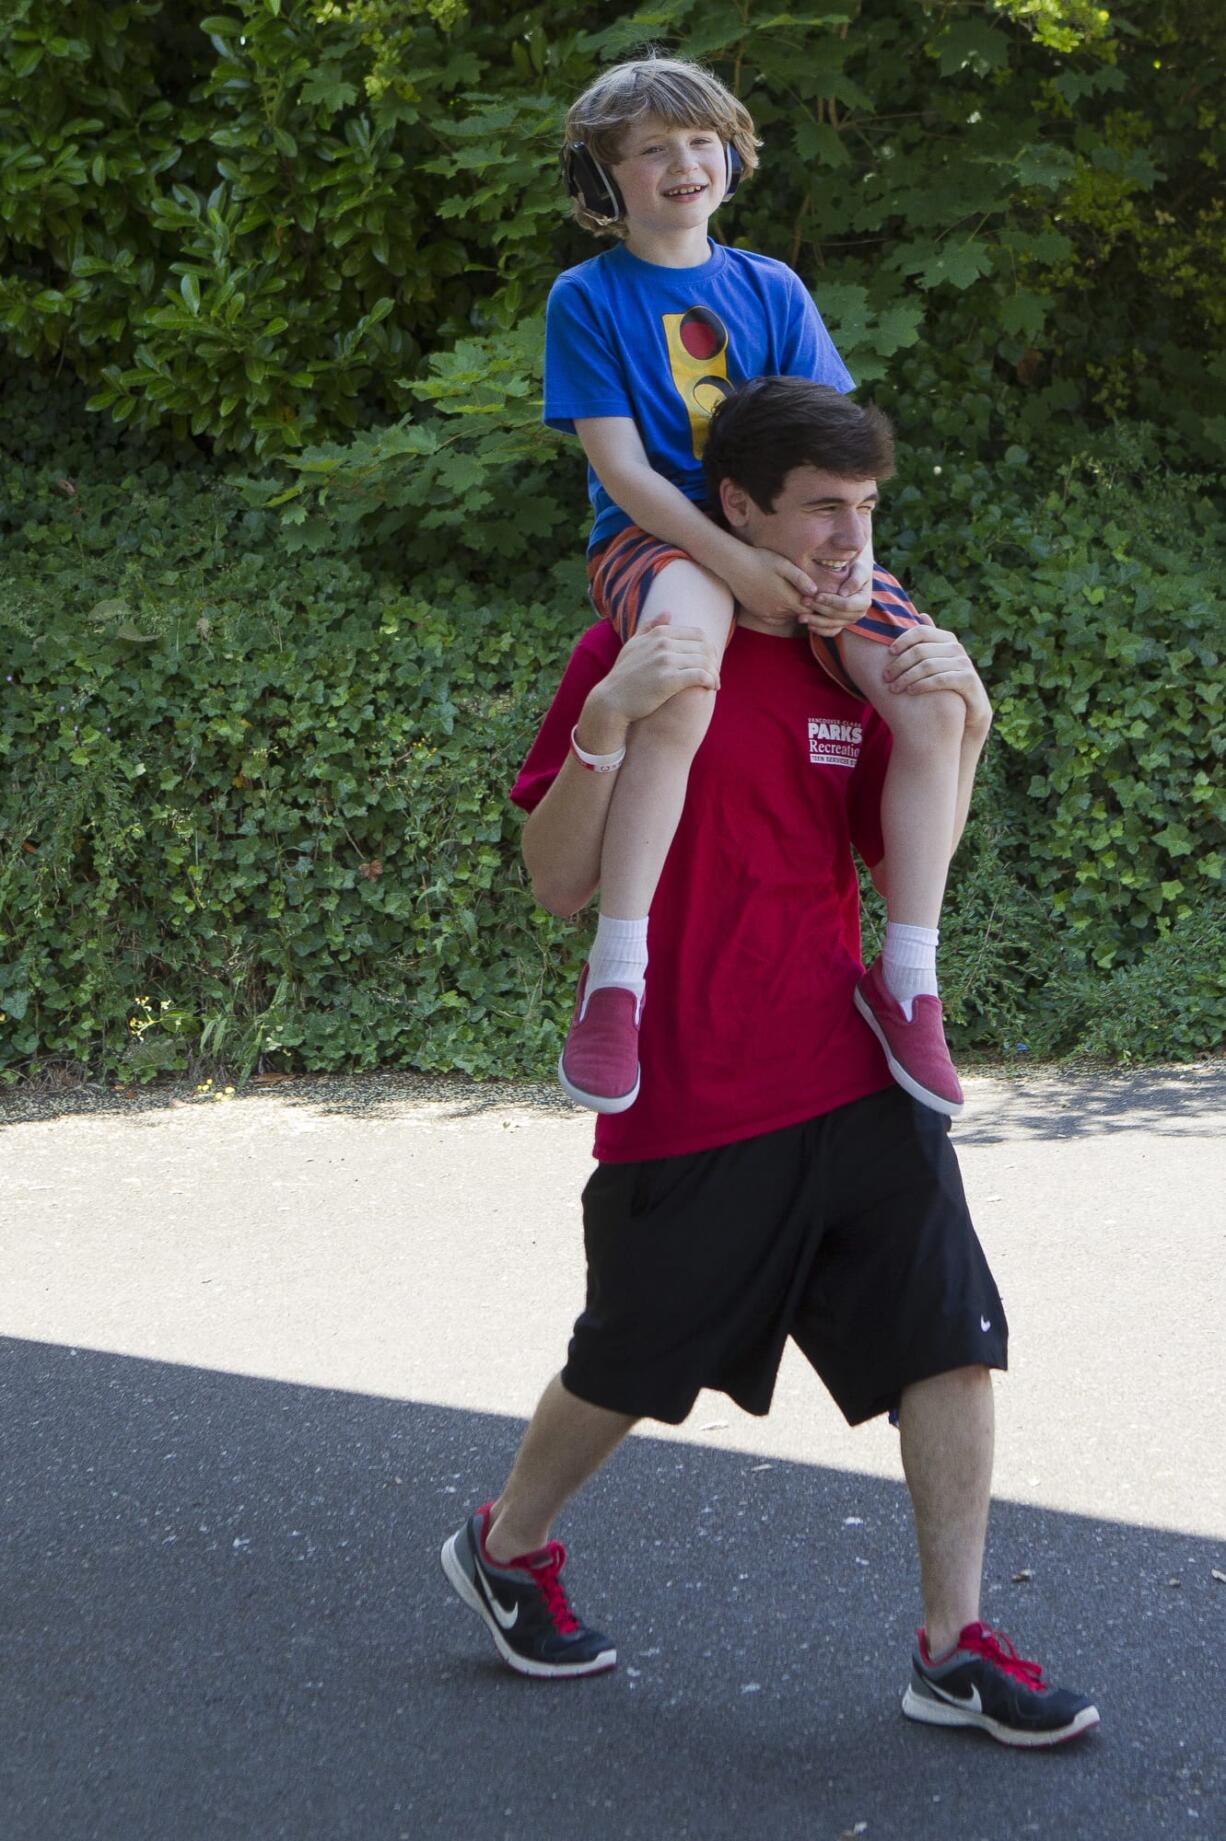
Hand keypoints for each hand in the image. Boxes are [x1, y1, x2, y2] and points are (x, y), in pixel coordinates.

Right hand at [581, 612, 721, 742]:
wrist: (611, 701)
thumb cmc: (623, 675)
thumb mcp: (633, 645)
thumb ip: (649, 627)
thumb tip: (667, 612)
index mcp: (659, 633)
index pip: (697, 633)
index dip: (709, 648)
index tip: (711, 661)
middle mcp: (663, 643)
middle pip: (704, 646)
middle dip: (714, 661)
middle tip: (715, 674)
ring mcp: (665, 660)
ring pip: (704, 661)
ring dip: (714, 673)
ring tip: (715, 684)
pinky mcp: (668, 680)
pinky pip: (700, 676)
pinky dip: (710, 681)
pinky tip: (711, 688)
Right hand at [723, 544, 819, 621]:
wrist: (735, 565)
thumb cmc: (761, 560)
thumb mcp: (784, 565)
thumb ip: (800, 579)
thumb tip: (815, 592)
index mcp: (787, 599)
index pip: (809, 609)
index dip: (816, 603)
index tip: (818, 594)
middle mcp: (778, 610)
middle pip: (799, 614)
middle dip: (807, 607)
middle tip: (810, 596)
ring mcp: (766, 613)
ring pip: (788, 617)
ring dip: (794, 611)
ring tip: (797, 598)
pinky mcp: (757, 612)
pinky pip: (775, 620)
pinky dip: (782, 616)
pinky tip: (783, 606)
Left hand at [800, 541, 873, 637]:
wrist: (853, 569)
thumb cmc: (856, 565)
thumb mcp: (860, 568)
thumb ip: (855, 580)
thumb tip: (844, 594)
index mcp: (863, 602)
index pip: (845, 605)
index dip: (830, 601)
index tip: (816, 595)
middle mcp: (858, 614)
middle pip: (836, 616)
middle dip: (819, 609)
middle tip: (803, 601)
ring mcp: (849, 620)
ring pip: (832, 626)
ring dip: (815, 622)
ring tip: (800, 617)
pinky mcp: (840, 623)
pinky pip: (830, 632)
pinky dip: (819, 630)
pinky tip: (808, 626)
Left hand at [883, 615, 992, 733]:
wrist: (971, 707)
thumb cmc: (949, 681)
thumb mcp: (939, 659)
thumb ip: (930, 640)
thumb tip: (921, 614)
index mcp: (947, 639)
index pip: (921, 632)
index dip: (903, 640)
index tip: (889, 653)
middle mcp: (956, 648)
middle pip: (921, 650)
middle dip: (899, 664)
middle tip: (886, 677)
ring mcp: (964, 663)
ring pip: (927, 666)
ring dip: (906, 677)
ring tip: (894, 688)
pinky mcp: (968, 679)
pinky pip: (940, 680)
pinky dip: (922, 685)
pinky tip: (910, 692)